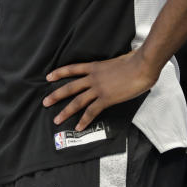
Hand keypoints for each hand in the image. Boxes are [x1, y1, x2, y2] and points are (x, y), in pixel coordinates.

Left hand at [42, 51, 157, 131]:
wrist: (141, 66)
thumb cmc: (134, 61)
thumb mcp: (117, 59)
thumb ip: (111, 65)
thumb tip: (115, 66)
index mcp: (95, 66)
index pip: (72, 69)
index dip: (59, 73)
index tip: (48, 77)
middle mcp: (93, 78)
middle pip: (70, 87)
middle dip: (56, 95)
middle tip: (45, 102)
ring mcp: (98, 89)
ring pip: (77, 101)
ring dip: (66, 111)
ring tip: (56, 120)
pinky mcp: (106, 99)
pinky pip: (92, 111)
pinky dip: (84, 120)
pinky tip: (78, 127)